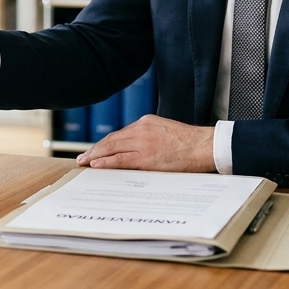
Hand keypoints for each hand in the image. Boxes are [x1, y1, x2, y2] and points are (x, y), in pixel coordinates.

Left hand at [76, 115, 215, 171]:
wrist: (206, 146)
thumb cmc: (190, 144)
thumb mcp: (165, 132)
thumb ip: (150, 137)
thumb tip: (135, 151)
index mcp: (146, 122)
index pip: (120, 134)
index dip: (105, 143)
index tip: (95, 150)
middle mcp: (141, 128)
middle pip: (111, 139)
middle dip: (95, 149)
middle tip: (83, 158)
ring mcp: (143, 142)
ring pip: (112, 148)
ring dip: (96, 156)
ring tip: (85, 163)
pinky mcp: (146, 156)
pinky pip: (120, 159)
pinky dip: (106, 162)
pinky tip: (96, 166)